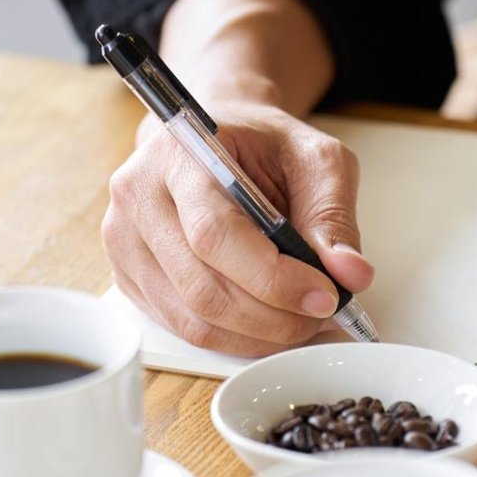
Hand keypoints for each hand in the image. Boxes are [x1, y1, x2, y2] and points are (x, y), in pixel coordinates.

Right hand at [104, 98, 373, 354]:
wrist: (214, 139)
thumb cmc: (261, 144)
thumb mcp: (315, 158)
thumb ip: (334, 214)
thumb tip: (351, 275)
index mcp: (179, 155)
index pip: (216, 234)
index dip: (273, 278)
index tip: (326, 295)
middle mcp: (139, 196)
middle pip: (203, 288)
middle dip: (273, 317)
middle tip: (322, 315)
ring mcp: (125, 239)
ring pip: (192, 319)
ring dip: (257, 335)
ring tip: (301, 321)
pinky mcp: (128, 274)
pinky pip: (183, 327)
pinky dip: (235, 338)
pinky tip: (269, 323)